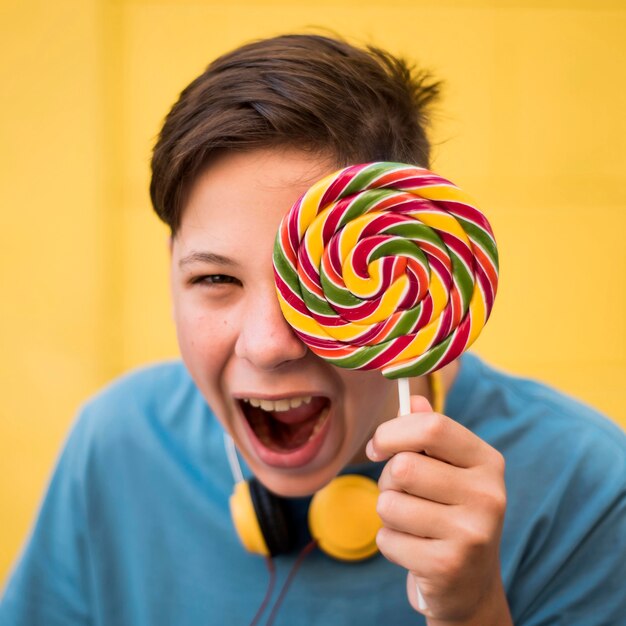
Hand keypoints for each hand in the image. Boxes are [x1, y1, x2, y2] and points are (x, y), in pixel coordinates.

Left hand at [366, 395, 511, 625]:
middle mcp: (488, 495)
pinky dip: (390, 544)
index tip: (377, 446)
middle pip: (403, 467)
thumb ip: (430, 434)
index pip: (432, 427)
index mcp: (487, 462)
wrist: (470, 586)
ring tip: (413, 524)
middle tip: (402, 495)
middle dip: (388, 481)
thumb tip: (412, 398)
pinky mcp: (448, 567)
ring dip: (388, 514)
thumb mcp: (448, 471)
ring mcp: (472, 533)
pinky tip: (416, 551)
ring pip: (389, 504)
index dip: (393, 431)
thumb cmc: (450, 514)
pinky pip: (387, 539)